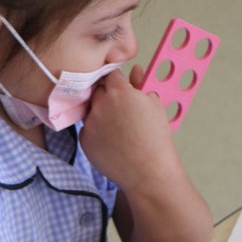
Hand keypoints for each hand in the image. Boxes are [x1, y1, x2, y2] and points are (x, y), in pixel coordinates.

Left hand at [78, 68, 179, 191]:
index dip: (118, 82)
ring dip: (101, 113)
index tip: (123, 90)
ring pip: (91, 110)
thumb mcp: (154, 106)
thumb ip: (141, 84)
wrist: (148, 171)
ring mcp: (90, 122)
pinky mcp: (85, 140)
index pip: (111, 75)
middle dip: (107, 96)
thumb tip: (135, 69)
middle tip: (122, 110)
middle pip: (97, 91)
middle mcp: (101, 104)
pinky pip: (88, 129)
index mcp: (119, 91)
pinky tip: (112, 141)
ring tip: (119, 129)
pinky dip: (97, 132)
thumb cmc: (156, 138)